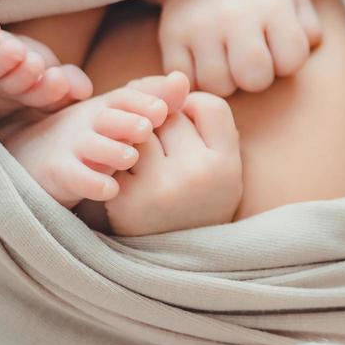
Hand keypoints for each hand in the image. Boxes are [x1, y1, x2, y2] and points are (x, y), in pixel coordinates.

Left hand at [102, 91, 242, 235]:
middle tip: (160, 151)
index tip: (189, 133)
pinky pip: (117, 153)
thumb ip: (204, 119)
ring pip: (140, 129)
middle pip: (169, 115)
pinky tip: (123, 176)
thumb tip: (174, 77)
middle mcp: (198, 175)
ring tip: (141, 160)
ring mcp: (160, 188)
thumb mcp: (219, 165)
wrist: (175, 267)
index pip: (207, 104)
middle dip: (160, 123)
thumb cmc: (198, 205)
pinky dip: (117, 159)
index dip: (193, 111)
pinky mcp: (126, 200)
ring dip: (135, 136)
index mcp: (228, 166)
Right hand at [155, 0, 322, 96]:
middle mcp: (234, 14)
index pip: (291, 60)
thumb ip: (309, 29)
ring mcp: (198, 26)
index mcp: (271, 4)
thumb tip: (308, 49)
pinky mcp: (170, 36)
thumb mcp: (293, 1)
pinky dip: (197, 79)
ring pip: (219, 86)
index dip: (287, 62)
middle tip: (251, 61)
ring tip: (228, 60)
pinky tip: (205, 62)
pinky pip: (187, 82)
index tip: (278, 49)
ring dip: (227, 80)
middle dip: (257, 77)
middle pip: (254, 79)